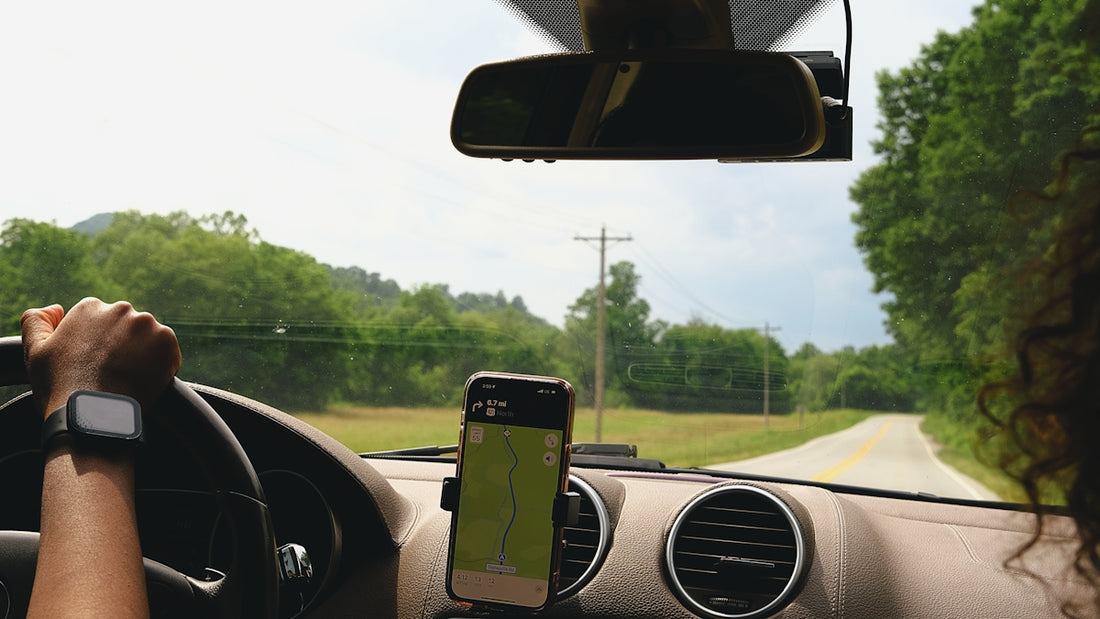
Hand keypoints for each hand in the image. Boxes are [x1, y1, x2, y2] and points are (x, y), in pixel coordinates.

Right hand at [21, 298, 181, 417]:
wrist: (91, 413)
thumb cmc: (60, 386)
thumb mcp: (34, 351)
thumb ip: (36, 321)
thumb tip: (55, 309)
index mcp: (90, 307)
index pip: (102, 323)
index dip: (100, 347)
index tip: (96, 365)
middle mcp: (120, 309)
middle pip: (127, 328)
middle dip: (123, 347)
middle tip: (113, 373)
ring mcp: (146, 324)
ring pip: (149, 340)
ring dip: (143, 355)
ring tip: (128, 379)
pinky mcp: (167, 342)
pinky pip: (168, 353)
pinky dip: (161, 366)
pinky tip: (144, 381)